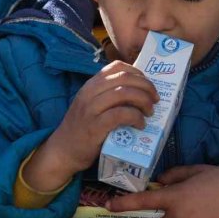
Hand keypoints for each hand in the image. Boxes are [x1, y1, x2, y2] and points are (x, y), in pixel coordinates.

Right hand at [23, 61, 158, 190]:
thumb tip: (138, 92)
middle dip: (146, 86)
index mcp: (90, 85)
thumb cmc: (82, 128)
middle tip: (155, 99)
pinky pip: (121, 114)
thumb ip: (107, 96)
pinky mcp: (95, 126)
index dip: (137, 73)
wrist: (63, 150)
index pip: (117, 67)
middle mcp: (90, 92)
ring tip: (149, 112)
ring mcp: (91, 109)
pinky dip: (136, 117)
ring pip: (124, 93)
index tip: (148, 84)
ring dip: (143, 101)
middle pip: (124, 78)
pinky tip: (140, 124)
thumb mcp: (91, 105)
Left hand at [106, 162, 218, 217]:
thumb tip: (160, 180)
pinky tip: (206, 217)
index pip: (143, 202)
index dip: (124, 204)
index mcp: (175, 197)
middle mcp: (179, 216)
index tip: (109, 206)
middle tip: (176, 207)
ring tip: (197, 210)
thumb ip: (174, 175)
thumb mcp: (196, 171)